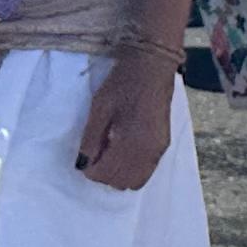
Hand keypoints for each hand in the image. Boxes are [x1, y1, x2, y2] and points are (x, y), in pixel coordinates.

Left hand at [74, 45, 177, 191]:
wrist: (153, 65)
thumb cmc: (123, 82)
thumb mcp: (100, 107)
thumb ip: (91, 138)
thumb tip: (83, 164)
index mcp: (130, 143)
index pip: (105, 174)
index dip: (90, 169)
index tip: (85, 154)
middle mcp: (148, 153)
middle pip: (120, 182)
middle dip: (104, 174)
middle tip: (96, 152)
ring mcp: (158, 150)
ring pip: (135, 181)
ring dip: (118, 174)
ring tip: (109, 151)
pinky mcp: (163, 144)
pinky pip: (146, 171)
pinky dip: (132, 169)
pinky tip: (123, 150)